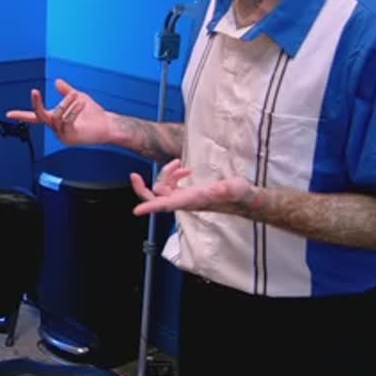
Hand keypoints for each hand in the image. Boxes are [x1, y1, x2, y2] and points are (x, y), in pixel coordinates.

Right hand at [5, 78, 112, 146]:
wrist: (108, 124)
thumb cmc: (94, 114)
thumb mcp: (78, 97)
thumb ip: (66, 91)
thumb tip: (57, 81)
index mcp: (55, 118)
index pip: (35, 117)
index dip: (21, 114)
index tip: (9, 113)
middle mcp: (56, 127)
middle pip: (40, 116)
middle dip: (36, 103)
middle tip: (34, 91)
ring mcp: (62, 134)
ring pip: (56, 115)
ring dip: (66, 103)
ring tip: (77, 97)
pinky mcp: (70, 138)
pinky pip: (66, 121)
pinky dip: (73, 110)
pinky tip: (81, 103)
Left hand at [130, 160, 257, 216]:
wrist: (242, 198)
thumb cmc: (238, 194)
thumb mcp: (234, 188)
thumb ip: (226, 189)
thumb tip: (220, 189)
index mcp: (191, 200)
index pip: (166, 206)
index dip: (151, 207)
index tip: (136, 211)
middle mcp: (184, 201)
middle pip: (156, 198)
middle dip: (143, 188)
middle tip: (134, 175)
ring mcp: (184, 198)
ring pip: (162, 188)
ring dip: (165, 174)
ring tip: (179, 163)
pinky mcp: (187, 193)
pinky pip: (171, 185)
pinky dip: (172, 175)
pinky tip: (183, 169)